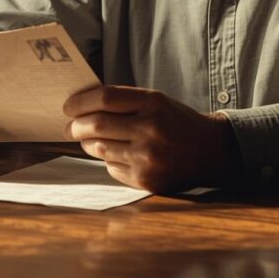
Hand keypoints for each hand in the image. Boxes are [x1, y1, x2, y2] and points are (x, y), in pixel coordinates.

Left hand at [63, 85, 241, 192]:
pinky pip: (111, 168)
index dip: (80, 102)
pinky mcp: (146, 179)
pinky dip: (108, 160)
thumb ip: (124, 101)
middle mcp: (151, 129)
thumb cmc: (176, 122)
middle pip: (96, 124)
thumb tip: (81, 107)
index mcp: (153, 103)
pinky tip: (119, 155)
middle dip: (76, 126)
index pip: (104, 98)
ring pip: (100, 148)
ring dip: (88, 143)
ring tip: (91, 140)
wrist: (210, 151)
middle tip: (70, 127)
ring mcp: (148, 156)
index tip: (68, 107)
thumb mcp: (157, 101)